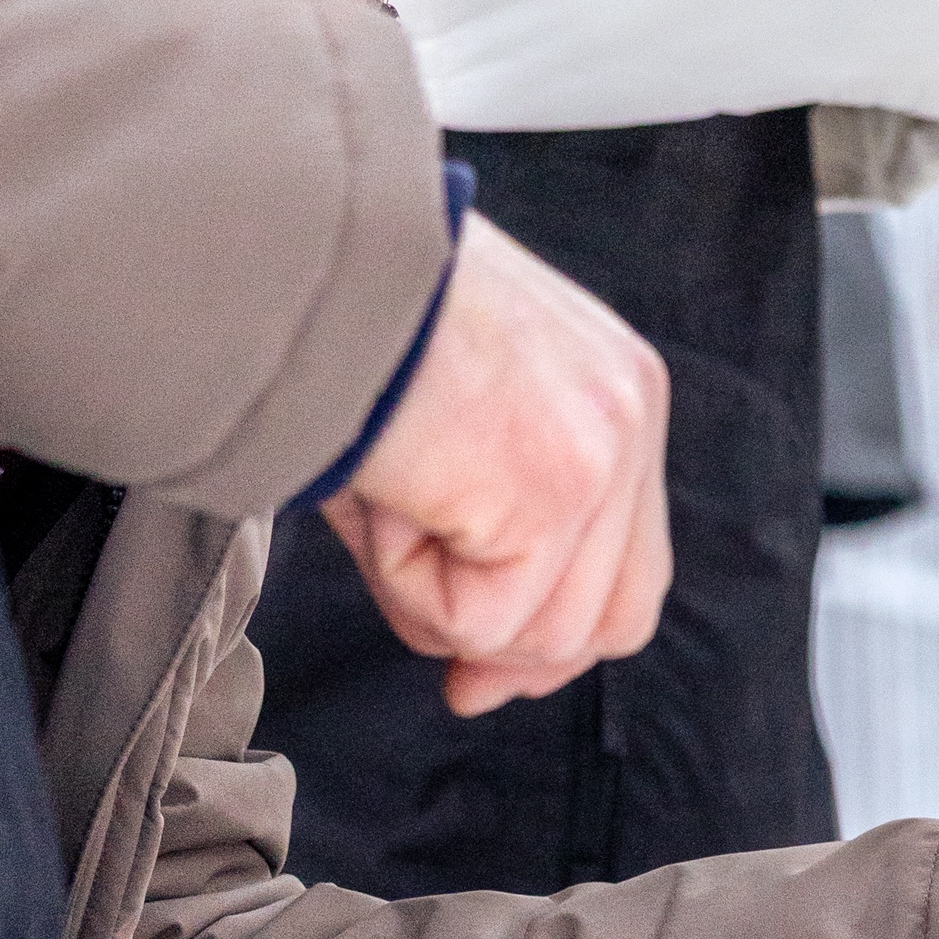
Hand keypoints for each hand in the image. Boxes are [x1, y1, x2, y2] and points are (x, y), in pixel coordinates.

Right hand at [322, 210, 669, 712]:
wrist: (307, 259)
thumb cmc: (347, 323)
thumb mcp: (449, 429)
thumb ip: (492, 540)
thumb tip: (481, 675)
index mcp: (613, 387)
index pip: (628, 565)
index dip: (555, 637)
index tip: (484, 670)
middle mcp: (630, 412)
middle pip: (613, 616)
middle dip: (520, 661)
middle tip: (457, 679)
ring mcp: (603, 449)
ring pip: (541, 631)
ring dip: (441, 606)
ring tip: (390, 513)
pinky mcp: (553, 489)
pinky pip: (481, 619)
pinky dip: (409, 588)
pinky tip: (387, 502)